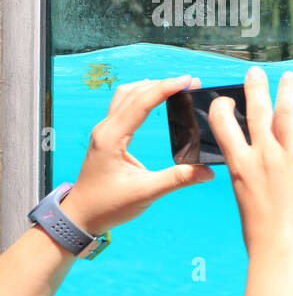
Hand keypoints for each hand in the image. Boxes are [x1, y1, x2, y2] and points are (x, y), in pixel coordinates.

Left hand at [61, 75, 214, 235]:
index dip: (166, 88)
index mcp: (112, 138)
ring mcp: (104, 132)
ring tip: (176, 86)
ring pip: (126, 96)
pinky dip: (142, 96)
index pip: (141, 103)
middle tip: (190, 82)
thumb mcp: (145, 193)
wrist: (81, 215)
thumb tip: (208, 171)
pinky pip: (123, 106)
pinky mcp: (107, 137)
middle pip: (133, 92)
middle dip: (162, 83)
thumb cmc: (107, 205)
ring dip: (150, 86)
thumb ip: (177, 179)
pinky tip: (155, 99)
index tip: (188, 80)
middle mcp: (105, 129)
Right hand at [209, 67, 292, 263]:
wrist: (286, 252)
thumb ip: (250, 180)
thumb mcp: (247, 201)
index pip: (224, 125)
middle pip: (258, 111)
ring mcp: (292, 158)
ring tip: (290, 77)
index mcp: (240, 166)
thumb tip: (253, 173)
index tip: (227, 99)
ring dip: (288, 92)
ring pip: (288, 114)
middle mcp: (264, 156)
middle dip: (256, 88)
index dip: (224, 108)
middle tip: (256, 72)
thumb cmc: (264, 238)